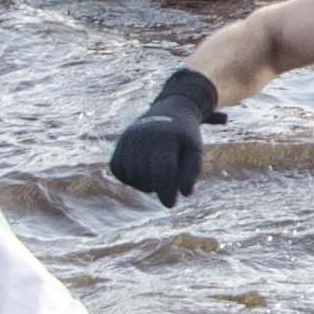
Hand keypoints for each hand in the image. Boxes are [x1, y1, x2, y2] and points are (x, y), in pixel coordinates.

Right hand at [109, 66, 221, 204]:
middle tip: (167, 183)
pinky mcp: (119, 142)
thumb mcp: (195, 151)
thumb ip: (192, 172)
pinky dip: (129, 177)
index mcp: (166, 137)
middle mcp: (144, 135)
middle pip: (145, 176)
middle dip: (157, 187)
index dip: (166, 191)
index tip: (171, 204)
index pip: (163, 171)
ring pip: (131, 175)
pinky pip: (118, 170)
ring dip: (144, 183)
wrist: (170, 109)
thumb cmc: (185, 137)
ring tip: (157, 173)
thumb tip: (186, 193)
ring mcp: (129, 138)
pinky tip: (142, 171)